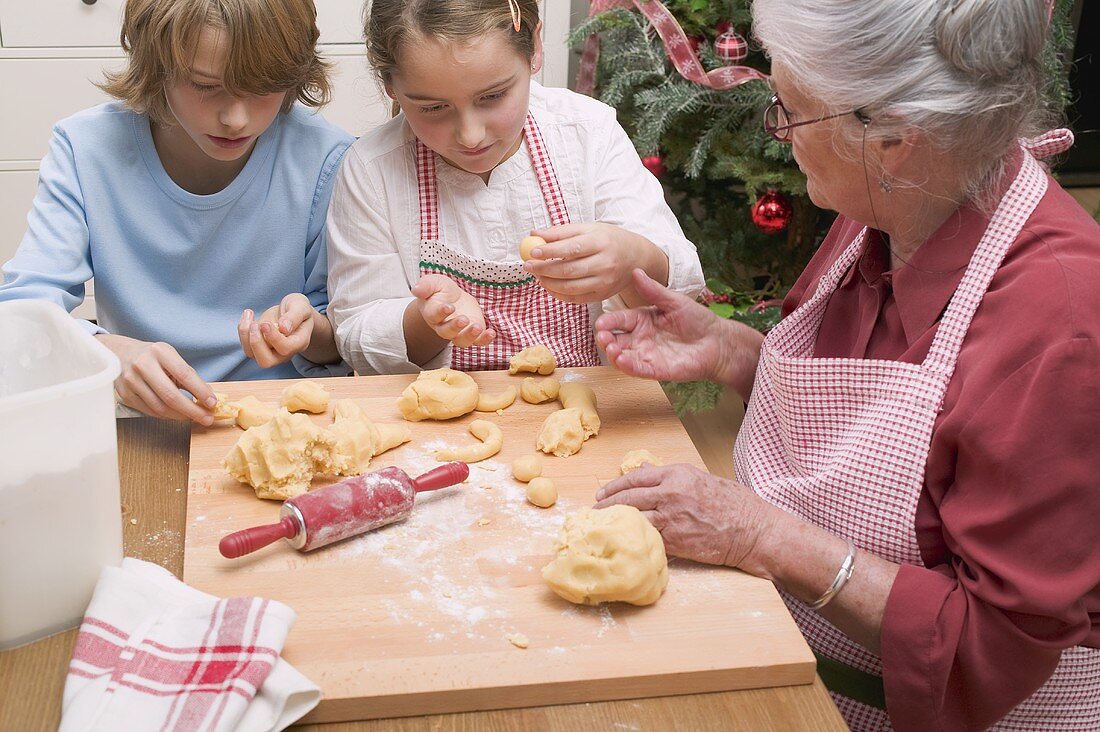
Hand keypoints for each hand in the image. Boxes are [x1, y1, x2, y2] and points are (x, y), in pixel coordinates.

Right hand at [97, 334, 215, 423]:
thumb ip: (189, 376)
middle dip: (192, 411)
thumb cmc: (153, 357)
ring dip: (180, 416)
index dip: (200, 391)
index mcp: (159, 352)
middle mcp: (142, 365)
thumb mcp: (172, 358)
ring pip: (160, 407)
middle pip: (170, 396)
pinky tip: (176, 414)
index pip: (184, 374)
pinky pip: (150, 411)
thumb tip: (208, 399)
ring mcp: (130, 381)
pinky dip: (166, 415)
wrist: (122, 354)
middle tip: (207, 418)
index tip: (212, 403)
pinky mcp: (124, 394)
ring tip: (193, 417)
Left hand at [239, 294, 319, 368]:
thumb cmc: (298, 308)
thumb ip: (294, 316)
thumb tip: (284, 328)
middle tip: (255, 324)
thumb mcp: (300, 306)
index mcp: (299, 343)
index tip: (265, 323)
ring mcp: (271, 352)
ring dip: (245, 334)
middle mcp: (285, 353)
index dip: (273, 338)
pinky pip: (246, 346)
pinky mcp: (259, 347)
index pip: (285, 348)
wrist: (292, 312)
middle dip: (256, 343)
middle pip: (266, 361)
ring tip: (249, 313)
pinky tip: (248, 315)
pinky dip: (242, 330)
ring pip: (252, 354)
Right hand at [411, 274, 495, 347]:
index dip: (441, 312)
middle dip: (455, 326)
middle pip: (447, 332)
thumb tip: (416, 289)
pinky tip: (491, 333)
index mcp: (432, 313)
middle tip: (463, 319)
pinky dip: (485, 339)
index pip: (434, 315)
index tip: (448, 306)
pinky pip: (478, 341)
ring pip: (462, 340)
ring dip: (470, 336)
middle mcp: (444, 326)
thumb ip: (425, 286)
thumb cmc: (441, 291)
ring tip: (477, 327)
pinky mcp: (473, 333)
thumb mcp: (434, 282)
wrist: (454, 298)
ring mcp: (459, 332)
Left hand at [523, 222, 651, 302]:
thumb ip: (561, 231)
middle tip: (528, 266)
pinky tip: (549, 286)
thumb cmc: (608, 239)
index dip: (550, 251)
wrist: (636, 257)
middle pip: (569, 270)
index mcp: (601, 242)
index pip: (572, 248)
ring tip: (537, 276)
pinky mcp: (603, 295)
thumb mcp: (589, 228)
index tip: (532, 252)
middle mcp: (605, 263)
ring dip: (549, 283)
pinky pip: (576, 298)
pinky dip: (559, 294)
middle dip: (544, 269)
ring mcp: (605, 282)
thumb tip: (534, 234)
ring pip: (571, 287)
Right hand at [593, 268, 727, 381]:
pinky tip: (621, 360)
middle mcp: (640, 338)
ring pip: (622, 356)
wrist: (717, 341)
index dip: (608, 321)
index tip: (600, 322)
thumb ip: (653, 290)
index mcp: (642, 319)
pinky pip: (637, 369)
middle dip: (605, 339)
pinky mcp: (655, 369)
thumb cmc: (697, 320)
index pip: (619, 319)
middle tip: (602, 337)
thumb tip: (636, 271)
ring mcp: (646, 355)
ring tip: (611, 348)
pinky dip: (627, 366)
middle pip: (615, 340)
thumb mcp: (674, 301)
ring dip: (613, 354)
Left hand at [594, 464, 771, 568]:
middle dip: (607, 505)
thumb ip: (670, 476)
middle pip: (629, 497)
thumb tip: (645, 470)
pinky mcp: (676, 540)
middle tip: (595, 512)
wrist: (752, 529)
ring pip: (635, 518)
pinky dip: (634, 540)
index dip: (614, 486)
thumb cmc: (731, 503)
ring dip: (616, 524)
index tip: (601, 494)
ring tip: (603, 528)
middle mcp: (672, 492)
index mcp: (677, 474)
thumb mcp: (699, 479)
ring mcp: (673, 517)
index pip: (635, 478)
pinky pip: (648, 539)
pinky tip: (623, 543)